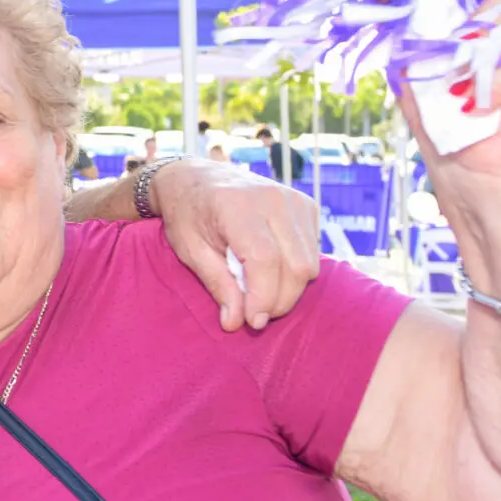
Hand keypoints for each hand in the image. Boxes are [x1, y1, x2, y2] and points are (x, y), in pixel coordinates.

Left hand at [154, 158, 318, 330]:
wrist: (195, 178)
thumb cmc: (187, 214)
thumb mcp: (190, 250)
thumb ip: (217, 285)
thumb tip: (235, 323)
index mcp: (237, 205)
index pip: (265, 260)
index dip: (263, 297)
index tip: (253, 322)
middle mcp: (272, 198)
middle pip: (296, 266)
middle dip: (280, 301)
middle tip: (255, 316)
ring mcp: (294, 199)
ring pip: (309, 263)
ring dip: (289, 289)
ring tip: (258, 291)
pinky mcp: (306, 205)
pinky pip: (313, 252)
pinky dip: (295, 270)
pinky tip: (269, 269)